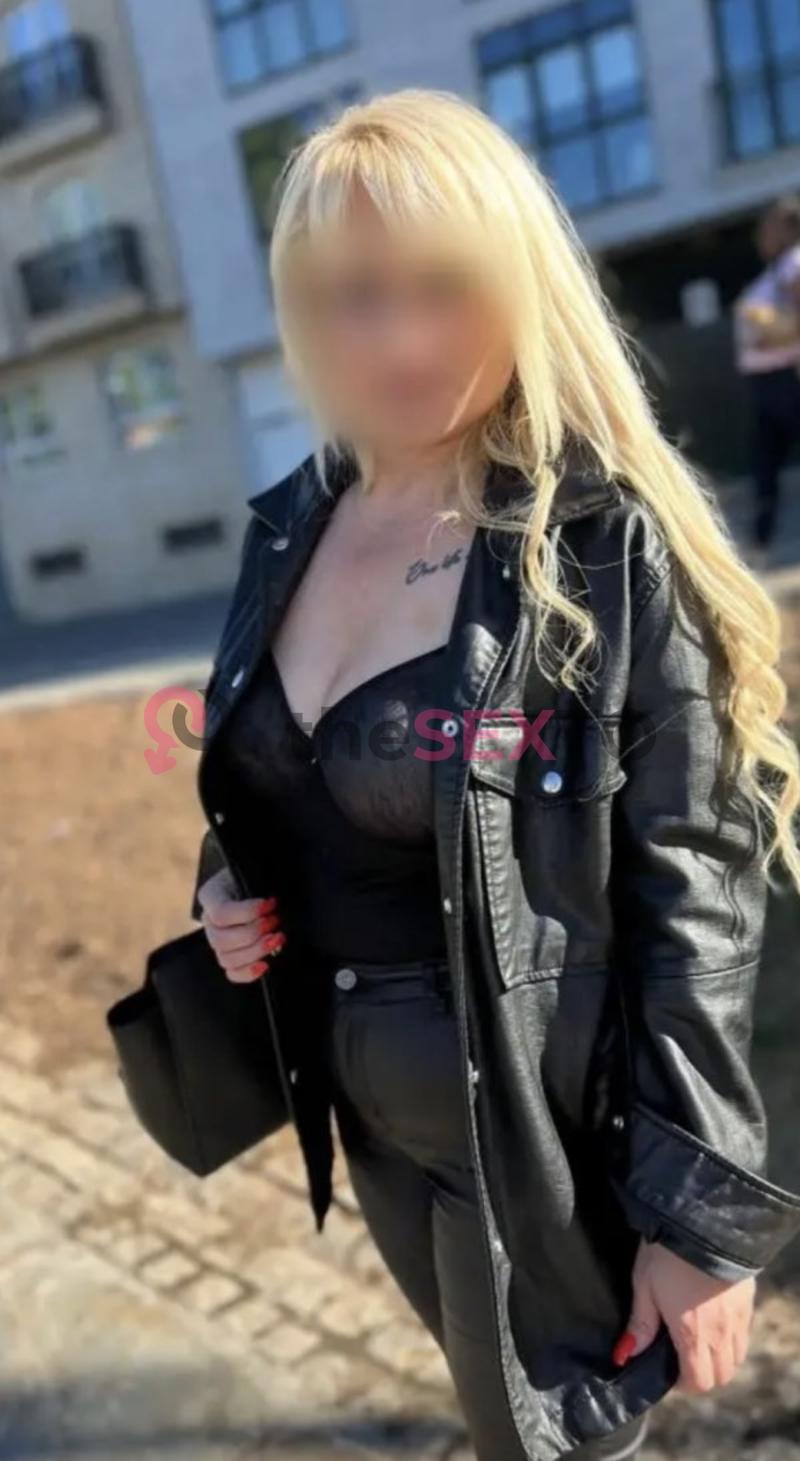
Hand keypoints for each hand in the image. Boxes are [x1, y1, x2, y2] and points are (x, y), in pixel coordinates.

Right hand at [197, 866, 285, 981]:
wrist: (260, 884)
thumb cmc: (259, 876)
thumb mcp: (255, 872)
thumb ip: (260, 882)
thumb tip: (274, 900)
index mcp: (212, 896)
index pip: (220, 912)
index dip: (247, 912)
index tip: (271, 903)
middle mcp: (209, 921)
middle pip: (220, 940)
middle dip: (253, 934)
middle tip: (275, 922)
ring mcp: (218, 942)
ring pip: (226, 959)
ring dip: (255, 952)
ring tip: (278, 939)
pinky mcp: (230, 957)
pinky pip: (232, 973)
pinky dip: (249, 973)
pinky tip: (266, 965)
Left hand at [613, 1238, 755, 1393]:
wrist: (702, 1220)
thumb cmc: (666, 1253)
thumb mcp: (644, 1285)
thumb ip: (641, 1323)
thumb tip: (627, 1354)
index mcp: (693, 1335)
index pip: (698, 1382)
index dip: (683, 1383)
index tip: (669, 1370)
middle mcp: (721, 1333)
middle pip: (721, 1376)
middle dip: (703, 1374)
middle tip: (683, 1356)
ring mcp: (738, 1318)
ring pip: (737, 1357)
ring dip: (720, 1358)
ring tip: (700, 1339)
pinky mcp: (749, 1300)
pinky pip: (745, 1334)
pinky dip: (733, 1338)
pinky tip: (716, 1319)